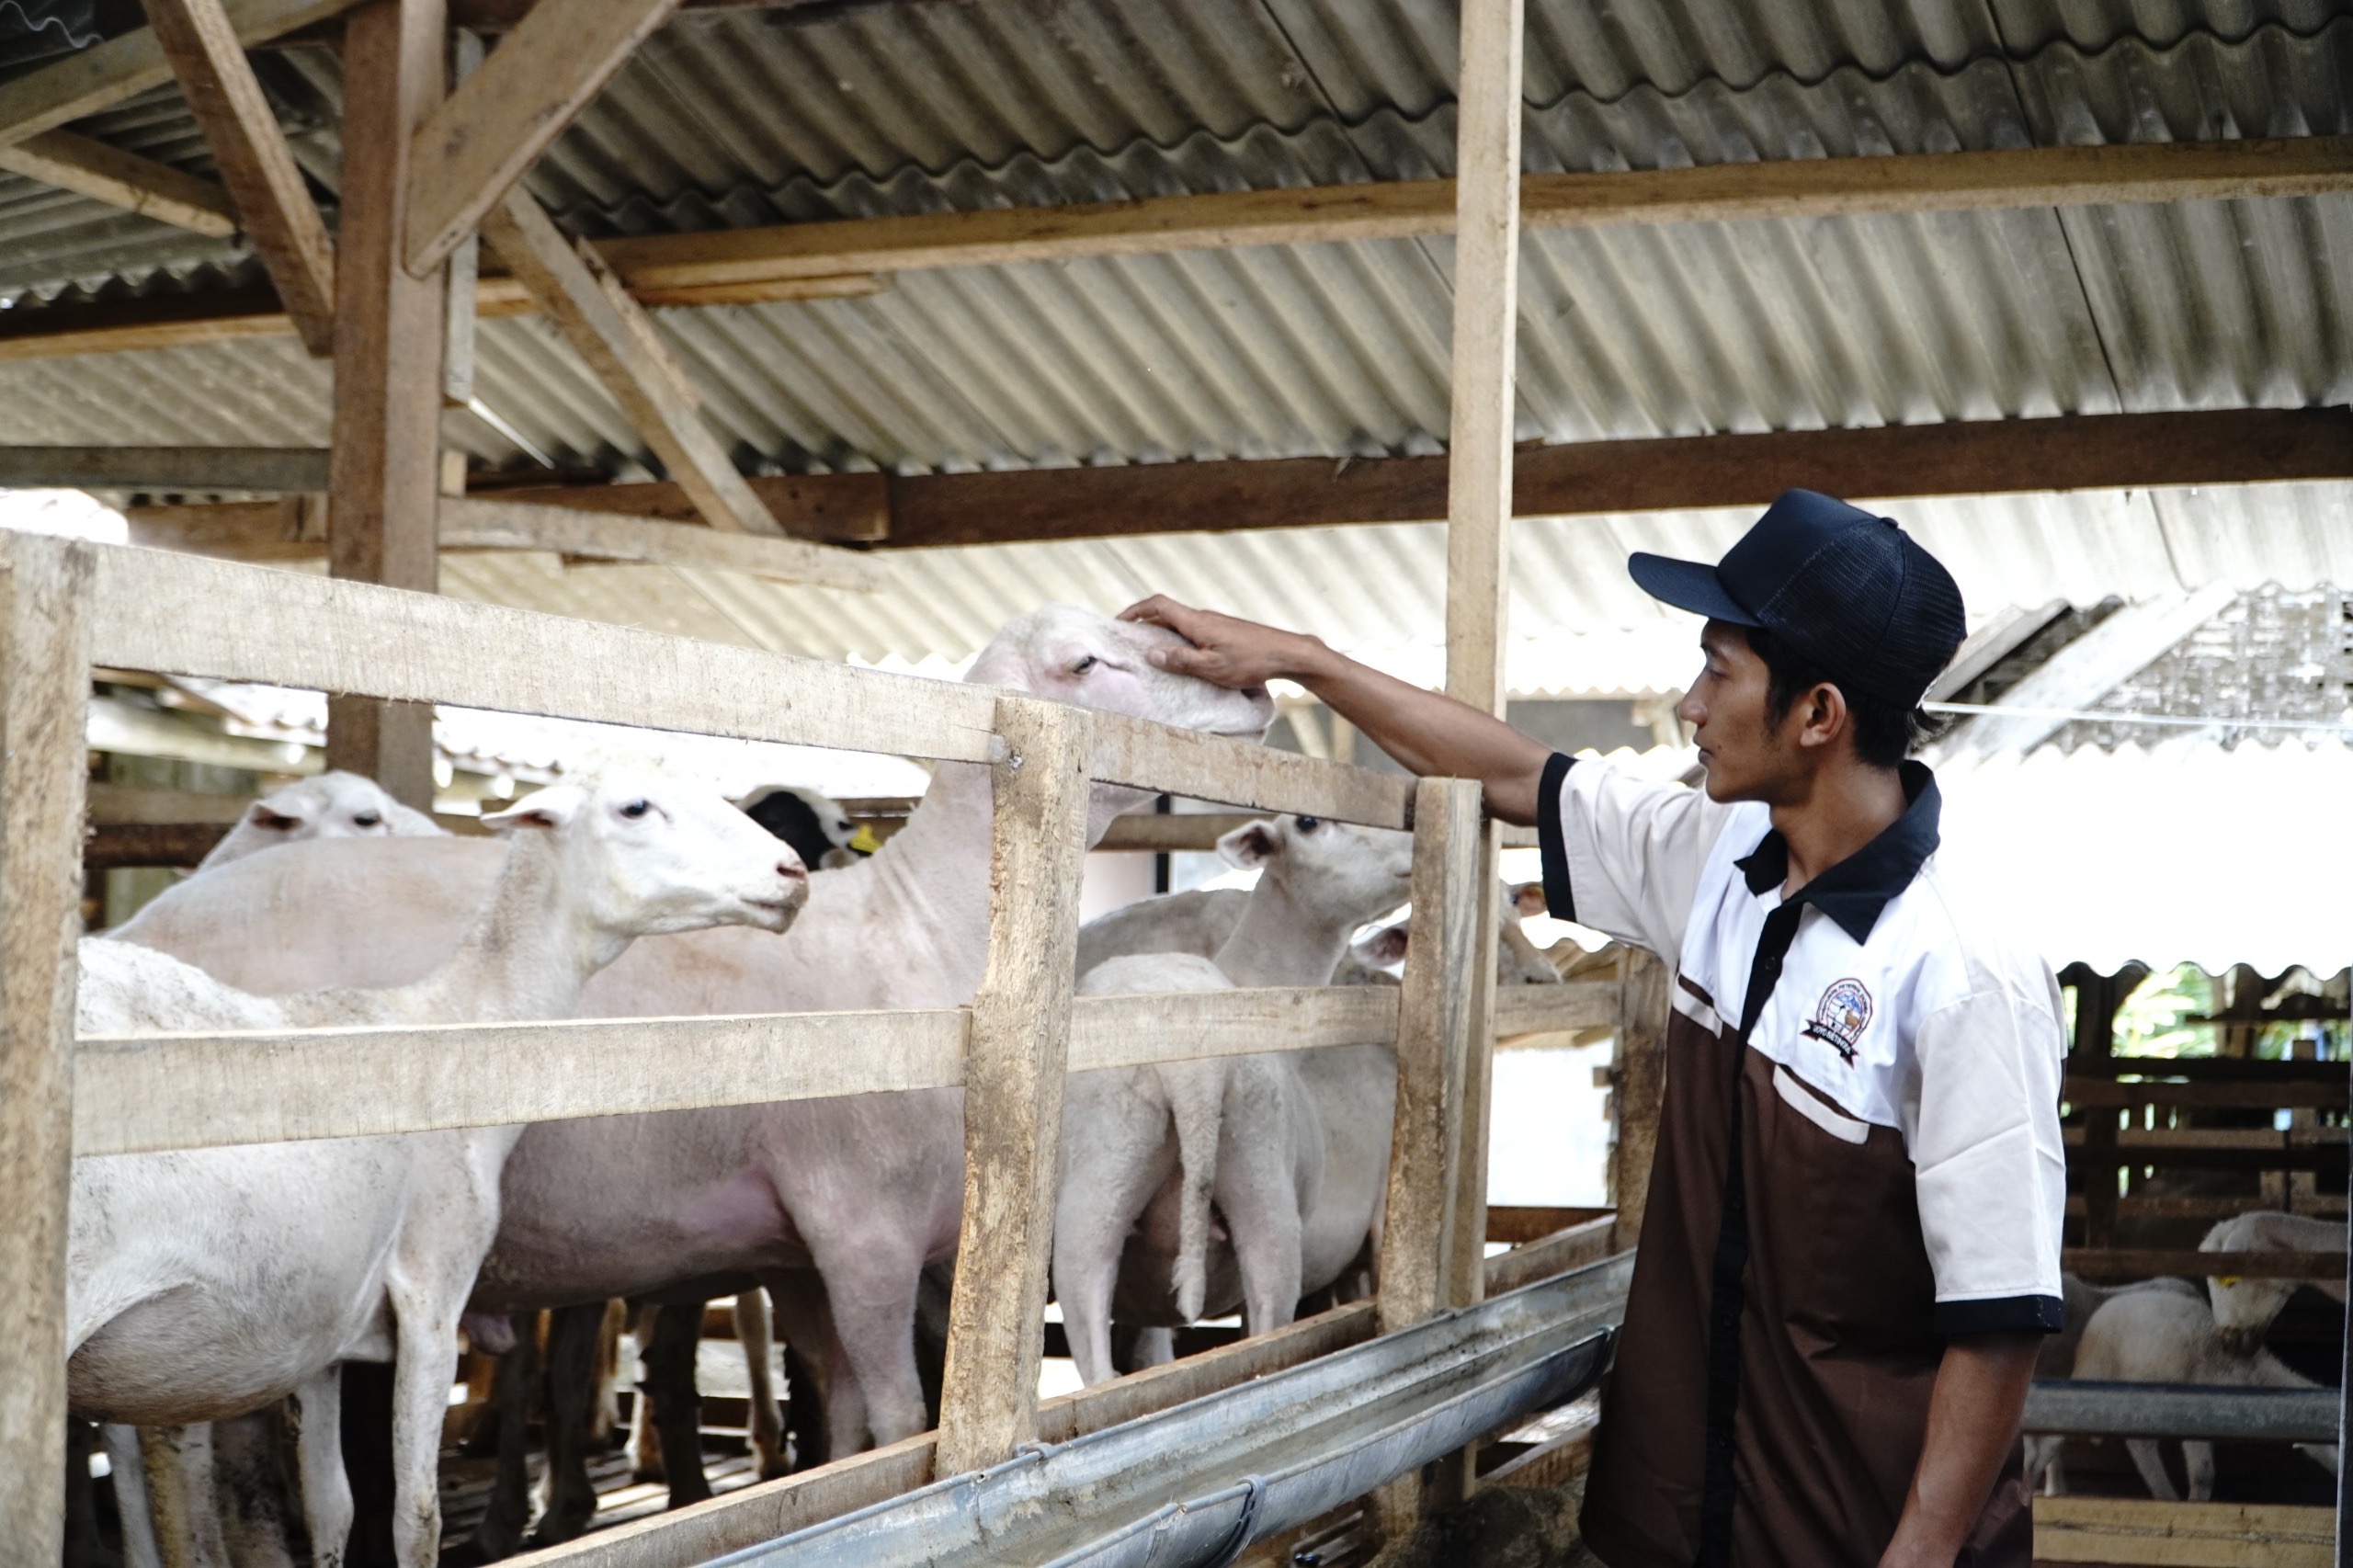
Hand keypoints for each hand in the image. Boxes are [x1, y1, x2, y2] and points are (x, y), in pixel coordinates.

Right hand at [1118, 596, 1331, 689]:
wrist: (1287, 654)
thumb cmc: (1251, 661)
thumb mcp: (1212, 667)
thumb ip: (1180, 661)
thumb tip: (1150, 655)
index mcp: (1196, 622)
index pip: (1157, 605)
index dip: (1134, 611)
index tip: (1118, 622)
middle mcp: (1203, 618)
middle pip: (1165, 613)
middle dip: (1143, 623)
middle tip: (1127, 640)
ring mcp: (1214, 624)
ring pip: (1179, 623)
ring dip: (1161, 633)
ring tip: (1148, 652)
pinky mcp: (1224, 633)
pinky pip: (1192, 631)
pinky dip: (1177, 639)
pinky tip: (1180, 658)